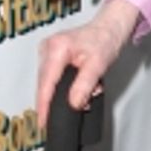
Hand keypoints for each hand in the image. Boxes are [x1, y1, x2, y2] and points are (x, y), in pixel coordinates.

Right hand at [36, 0, 139, 127]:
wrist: (107, 29)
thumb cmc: (104, 40)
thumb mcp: (97, 66)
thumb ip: (84, 86)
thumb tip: (73, 104)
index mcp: (56, 48)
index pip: (46, 84)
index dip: (44, 105)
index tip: (43, 122)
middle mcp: (47, 48)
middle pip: (45, 85)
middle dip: (60, 99)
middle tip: (82, 103)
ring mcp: (46, 52)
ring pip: (49, 83)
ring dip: (65, 92)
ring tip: (87, 90)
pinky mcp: (50, 57)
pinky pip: (53, 78)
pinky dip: (65, 86)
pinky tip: (79, 85)